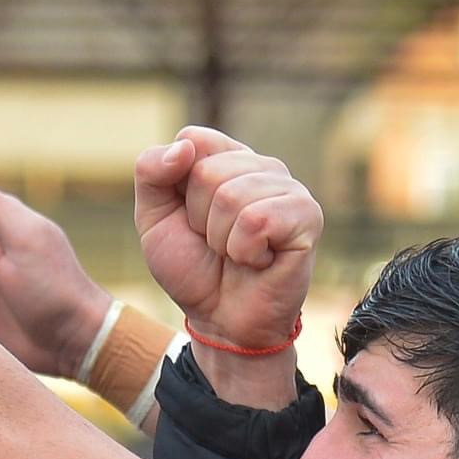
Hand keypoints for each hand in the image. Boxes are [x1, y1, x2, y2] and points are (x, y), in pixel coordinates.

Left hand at [133, 128, 318, 351]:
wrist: (220, 320)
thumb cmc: (192, 269)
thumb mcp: (153, 220)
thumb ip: (151, 174)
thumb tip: (183, 147)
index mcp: (228, 159)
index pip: (193, 138)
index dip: (177, 185)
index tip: (188, 218)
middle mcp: (263, 167)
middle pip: (207, 170)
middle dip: (197, 219)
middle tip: (215, 243)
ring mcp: (289, 188)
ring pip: (231, 196)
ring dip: (220, 239)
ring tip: (236, 254)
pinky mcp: (307, 216)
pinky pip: (257, 220)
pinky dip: (244, 251)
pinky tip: (258, 260)